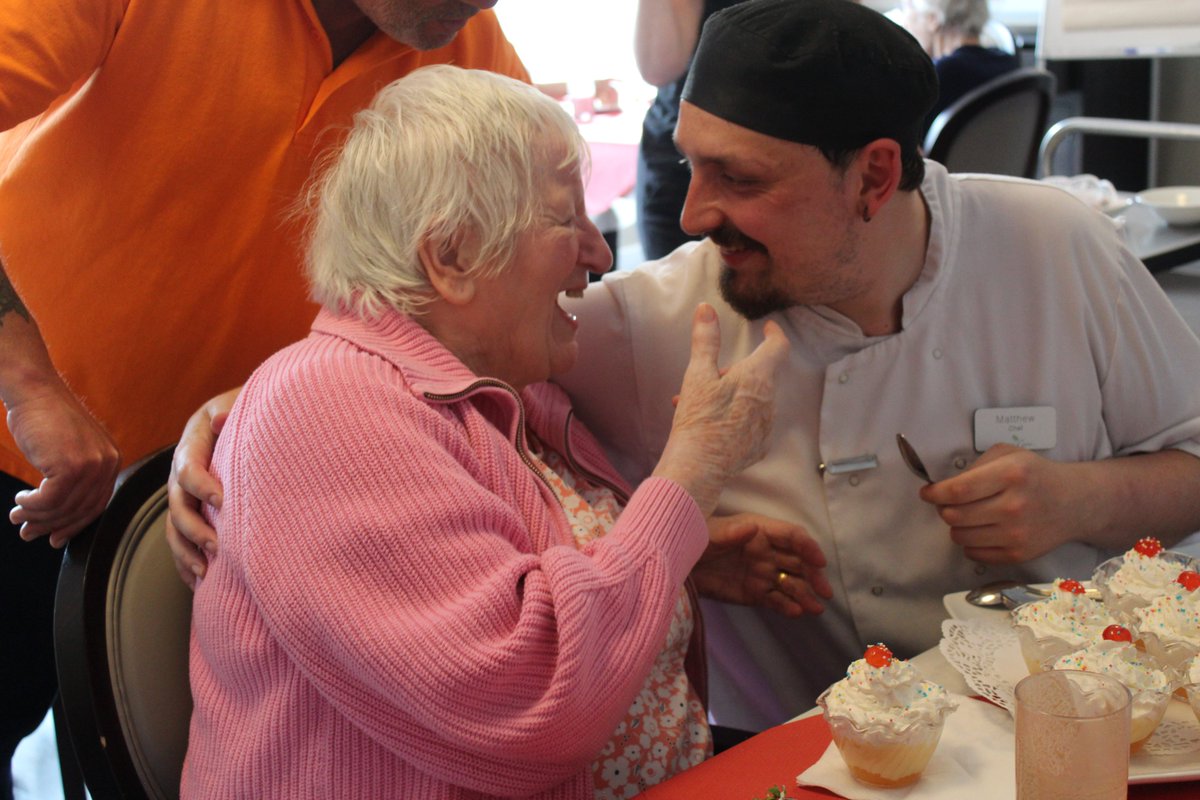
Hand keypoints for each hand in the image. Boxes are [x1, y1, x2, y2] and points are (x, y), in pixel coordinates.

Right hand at [7, 378, 120, 546]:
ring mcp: (91, 464)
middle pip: (81, 510)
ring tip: (17, 518)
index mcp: (111, 461)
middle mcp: (107, 463)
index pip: (96, 505)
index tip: (55, 537)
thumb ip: (72, 477)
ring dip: (37, 517)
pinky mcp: (71, 465)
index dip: (74, 525)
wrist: (34, 390)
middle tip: (29, 533)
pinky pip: (50, 500)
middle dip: (52, 526)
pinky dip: (33, 505)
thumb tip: (59, 516)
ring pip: (63, 507)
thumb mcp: (69, 448)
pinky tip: (20, 501)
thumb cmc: (45, 418)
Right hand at [166, 387, 237, 587]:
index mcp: (193, 443)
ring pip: (174, 527)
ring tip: (205, 573)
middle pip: (177, 505)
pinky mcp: (191, 509)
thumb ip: (232, 412)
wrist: (246, 415)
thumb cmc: (248, 410)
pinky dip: (186, 561)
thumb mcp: (240, 403)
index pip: (188, 468)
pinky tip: (199, 582)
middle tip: (217, 547)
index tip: (224, 501)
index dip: (202, 486)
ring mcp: (183, 492)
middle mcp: (181, 471)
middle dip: (195, 528)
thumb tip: (220, 418)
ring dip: (187, 552)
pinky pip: (180, 539)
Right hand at [653, 304, 788, 515]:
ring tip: (703, 404)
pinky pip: (752, 423)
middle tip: (711, 378)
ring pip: (755, 399)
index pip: (778, 347)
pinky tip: (714, 426)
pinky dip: (737, 418)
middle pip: (760, 375)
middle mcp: (770, 401)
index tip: (769, 328)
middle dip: (738, 371)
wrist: (698, 467)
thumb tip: (707, 309)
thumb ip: (705, 340)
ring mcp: (766, 426)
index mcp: (758, 378)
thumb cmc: (698, 419)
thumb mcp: (697, 375)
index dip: (775, 334)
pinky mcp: (759, 446)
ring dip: (735, 395)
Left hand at [691, 513, 830, 616]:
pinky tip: (796, 613)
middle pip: (798, 562)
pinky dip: (786, 606)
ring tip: (815, 609)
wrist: (676, 565)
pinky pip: (775, 600)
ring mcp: (762, 573)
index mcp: (759, 531)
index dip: (808, 547)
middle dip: (814, 576)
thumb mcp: (709, 534)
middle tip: (825, 592)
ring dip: (805, 595)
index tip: (819, 561)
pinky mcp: (755, 593)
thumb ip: (732, 532)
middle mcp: (766, 552)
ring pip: (790, 583)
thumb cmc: (693, 539)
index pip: (791, 536)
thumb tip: (753, 528)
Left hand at [920, 444, 1080, 563]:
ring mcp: (1017, 534)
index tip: (928, 493)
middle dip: (943, 508)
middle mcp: (1014, 506)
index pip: (958, 490)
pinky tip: (981, 530)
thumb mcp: (1009, 455)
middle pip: (954, 515)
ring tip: (967, 516)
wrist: (1074, 502)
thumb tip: (946, 485)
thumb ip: (976, 465)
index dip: (935, 493)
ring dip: (956, 526)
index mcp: (1010, 475)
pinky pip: (974, 554)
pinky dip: (970, 543)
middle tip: (948, 503)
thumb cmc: (1036, 475)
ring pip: (960, 537)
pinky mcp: (1019, 554)